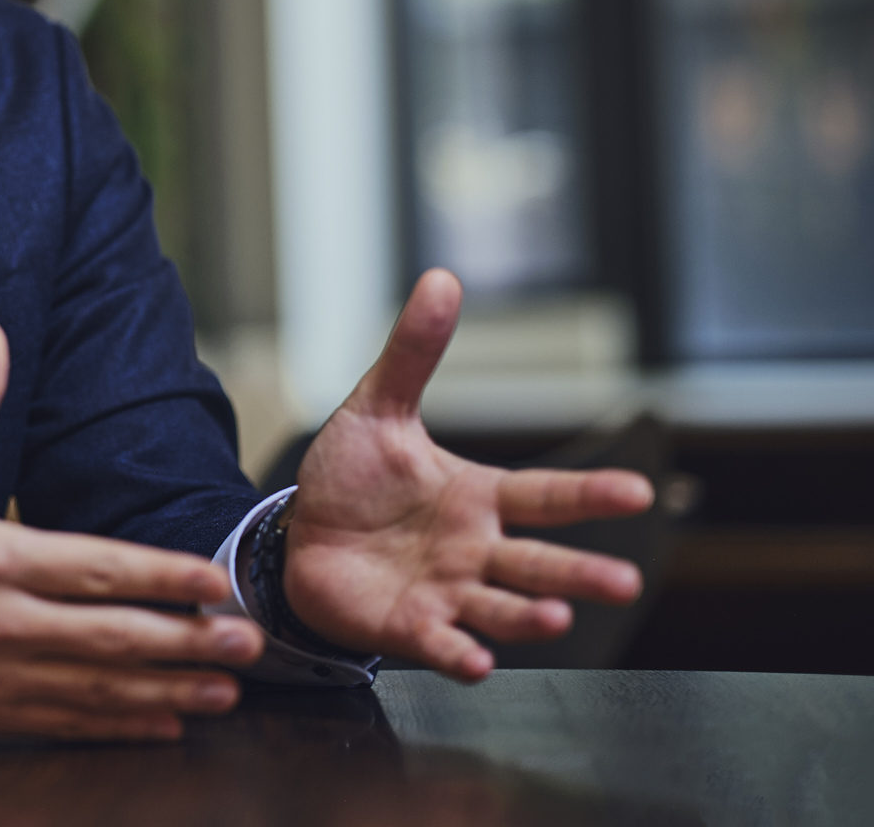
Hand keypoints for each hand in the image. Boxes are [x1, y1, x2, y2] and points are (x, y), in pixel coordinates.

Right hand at [0, 319, 266, 739]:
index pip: (96, 569)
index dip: (163, 577)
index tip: (217, 581)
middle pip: (112, 636)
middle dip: (188, 641)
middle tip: (252, 643)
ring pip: (98, 688)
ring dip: (169, 690)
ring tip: (228, 688)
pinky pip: (66, 723)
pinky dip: (120, 725)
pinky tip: (165, 721)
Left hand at [283, 269, 654, 679]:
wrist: (300, 537)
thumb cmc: (352, 479)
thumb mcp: (378, 408)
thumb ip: (413, 353)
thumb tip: (440, 279)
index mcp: (479, 498)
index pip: (545, 496)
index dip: (589, 495)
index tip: (639, 492)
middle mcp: (475, 551)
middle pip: (539, 564)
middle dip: (581, 574)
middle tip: (625, 582)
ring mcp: (446, 592)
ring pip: (500, 610)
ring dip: (529, 617)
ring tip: (554, 617)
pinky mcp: (409, 627)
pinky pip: (441, 644)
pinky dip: (460, 653)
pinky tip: (476, 661)